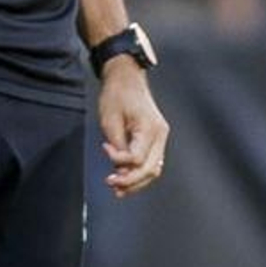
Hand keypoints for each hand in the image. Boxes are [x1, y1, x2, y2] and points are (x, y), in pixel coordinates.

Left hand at [98, 59, 168, 199]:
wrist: (126, 77)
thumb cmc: (117, 94)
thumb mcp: (111, 120)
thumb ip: (117, 146)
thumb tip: (120, 169)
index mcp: (150, 128)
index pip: (137, 158)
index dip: (119, 161)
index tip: (105, 149)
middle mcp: (160, 134)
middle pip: (150, 169)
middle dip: (130, 181)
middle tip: (111, 184)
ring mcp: (160, 136)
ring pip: (154, 169)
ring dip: (137, 181)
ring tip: (119, 189)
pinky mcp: (156, 138)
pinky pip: (152, 161)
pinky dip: (140, 172)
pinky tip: (127, 178)